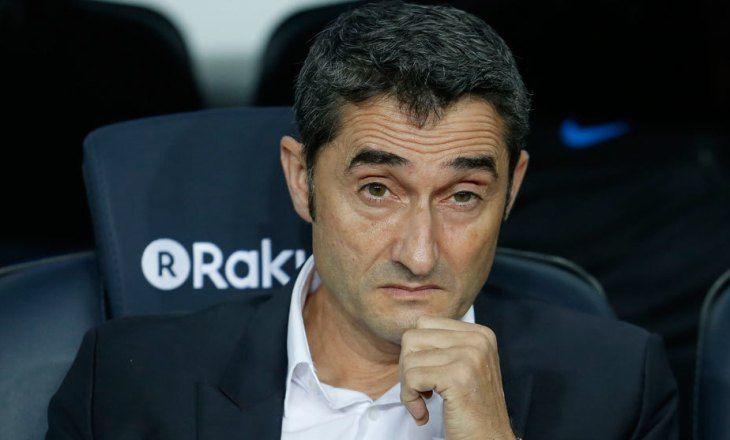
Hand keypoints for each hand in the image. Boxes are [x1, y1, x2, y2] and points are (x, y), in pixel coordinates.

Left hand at [399, 315, 514, 439]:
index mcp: (479, 334)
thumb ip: (443, 346)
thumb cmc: (471, 409)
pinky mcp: (457, 377)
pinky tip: (423, 414)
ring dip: (407, 387)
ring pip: (408, 359)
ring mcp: (469, 356)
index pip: (424, 324)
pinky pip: (412, 378)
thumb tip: (408, 336)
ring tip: (422, 404)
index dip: (415, 353)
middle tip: (419, 391)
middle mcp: (477, 340)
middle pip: (412, 338)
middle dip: (406, 367)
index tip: (425, 377)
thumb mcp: (464, 367)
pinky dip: (410, 399)